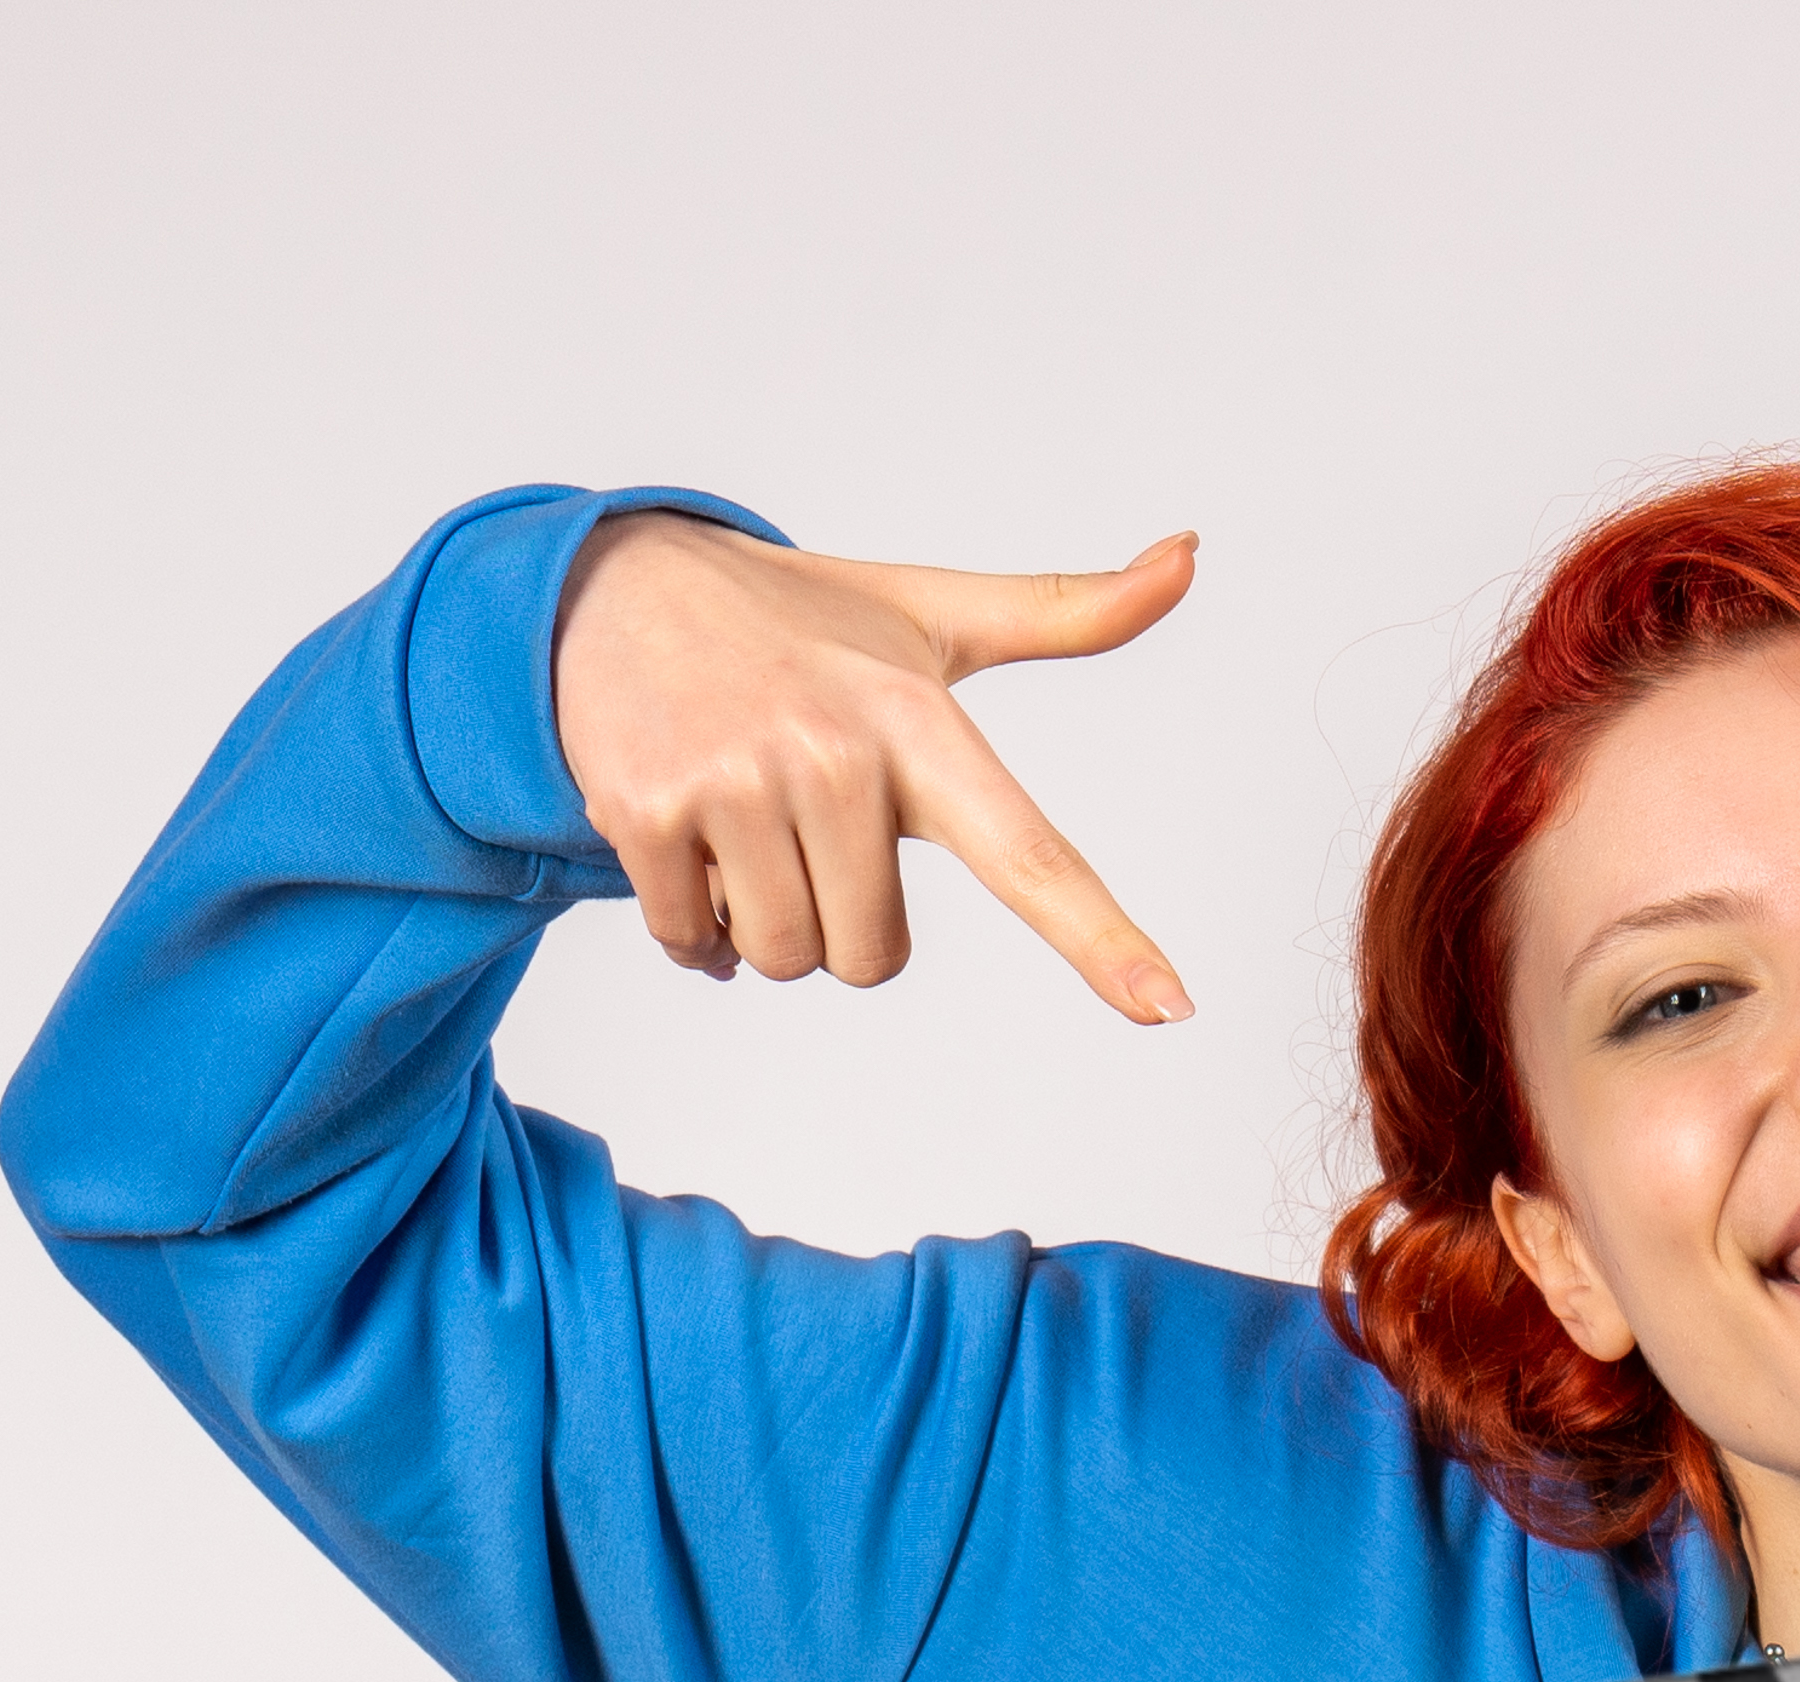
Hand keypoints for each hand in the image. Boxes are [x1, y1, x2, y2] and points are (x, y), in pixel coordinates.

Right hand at [553, 512, 1199, 1023]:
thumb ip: (1067, 611)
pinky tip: (688, 849)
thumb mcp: (931, 614)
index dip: (1100, 937)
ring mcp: (736, 781)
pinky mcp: (648, 811)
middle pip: (871, 956)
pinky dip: (694, 927)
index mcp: (919, 720)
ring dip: (765, 926)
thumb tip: (1186, 556)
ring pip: (786, 957)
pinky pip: (696, 945)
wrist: (613, 584)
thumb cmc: (797, 619)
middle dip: (840, 922)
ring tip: (747, 830)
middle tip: (806, 828)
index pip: (1028, 851)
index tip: (1170, 1006)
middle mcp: (834, 752)